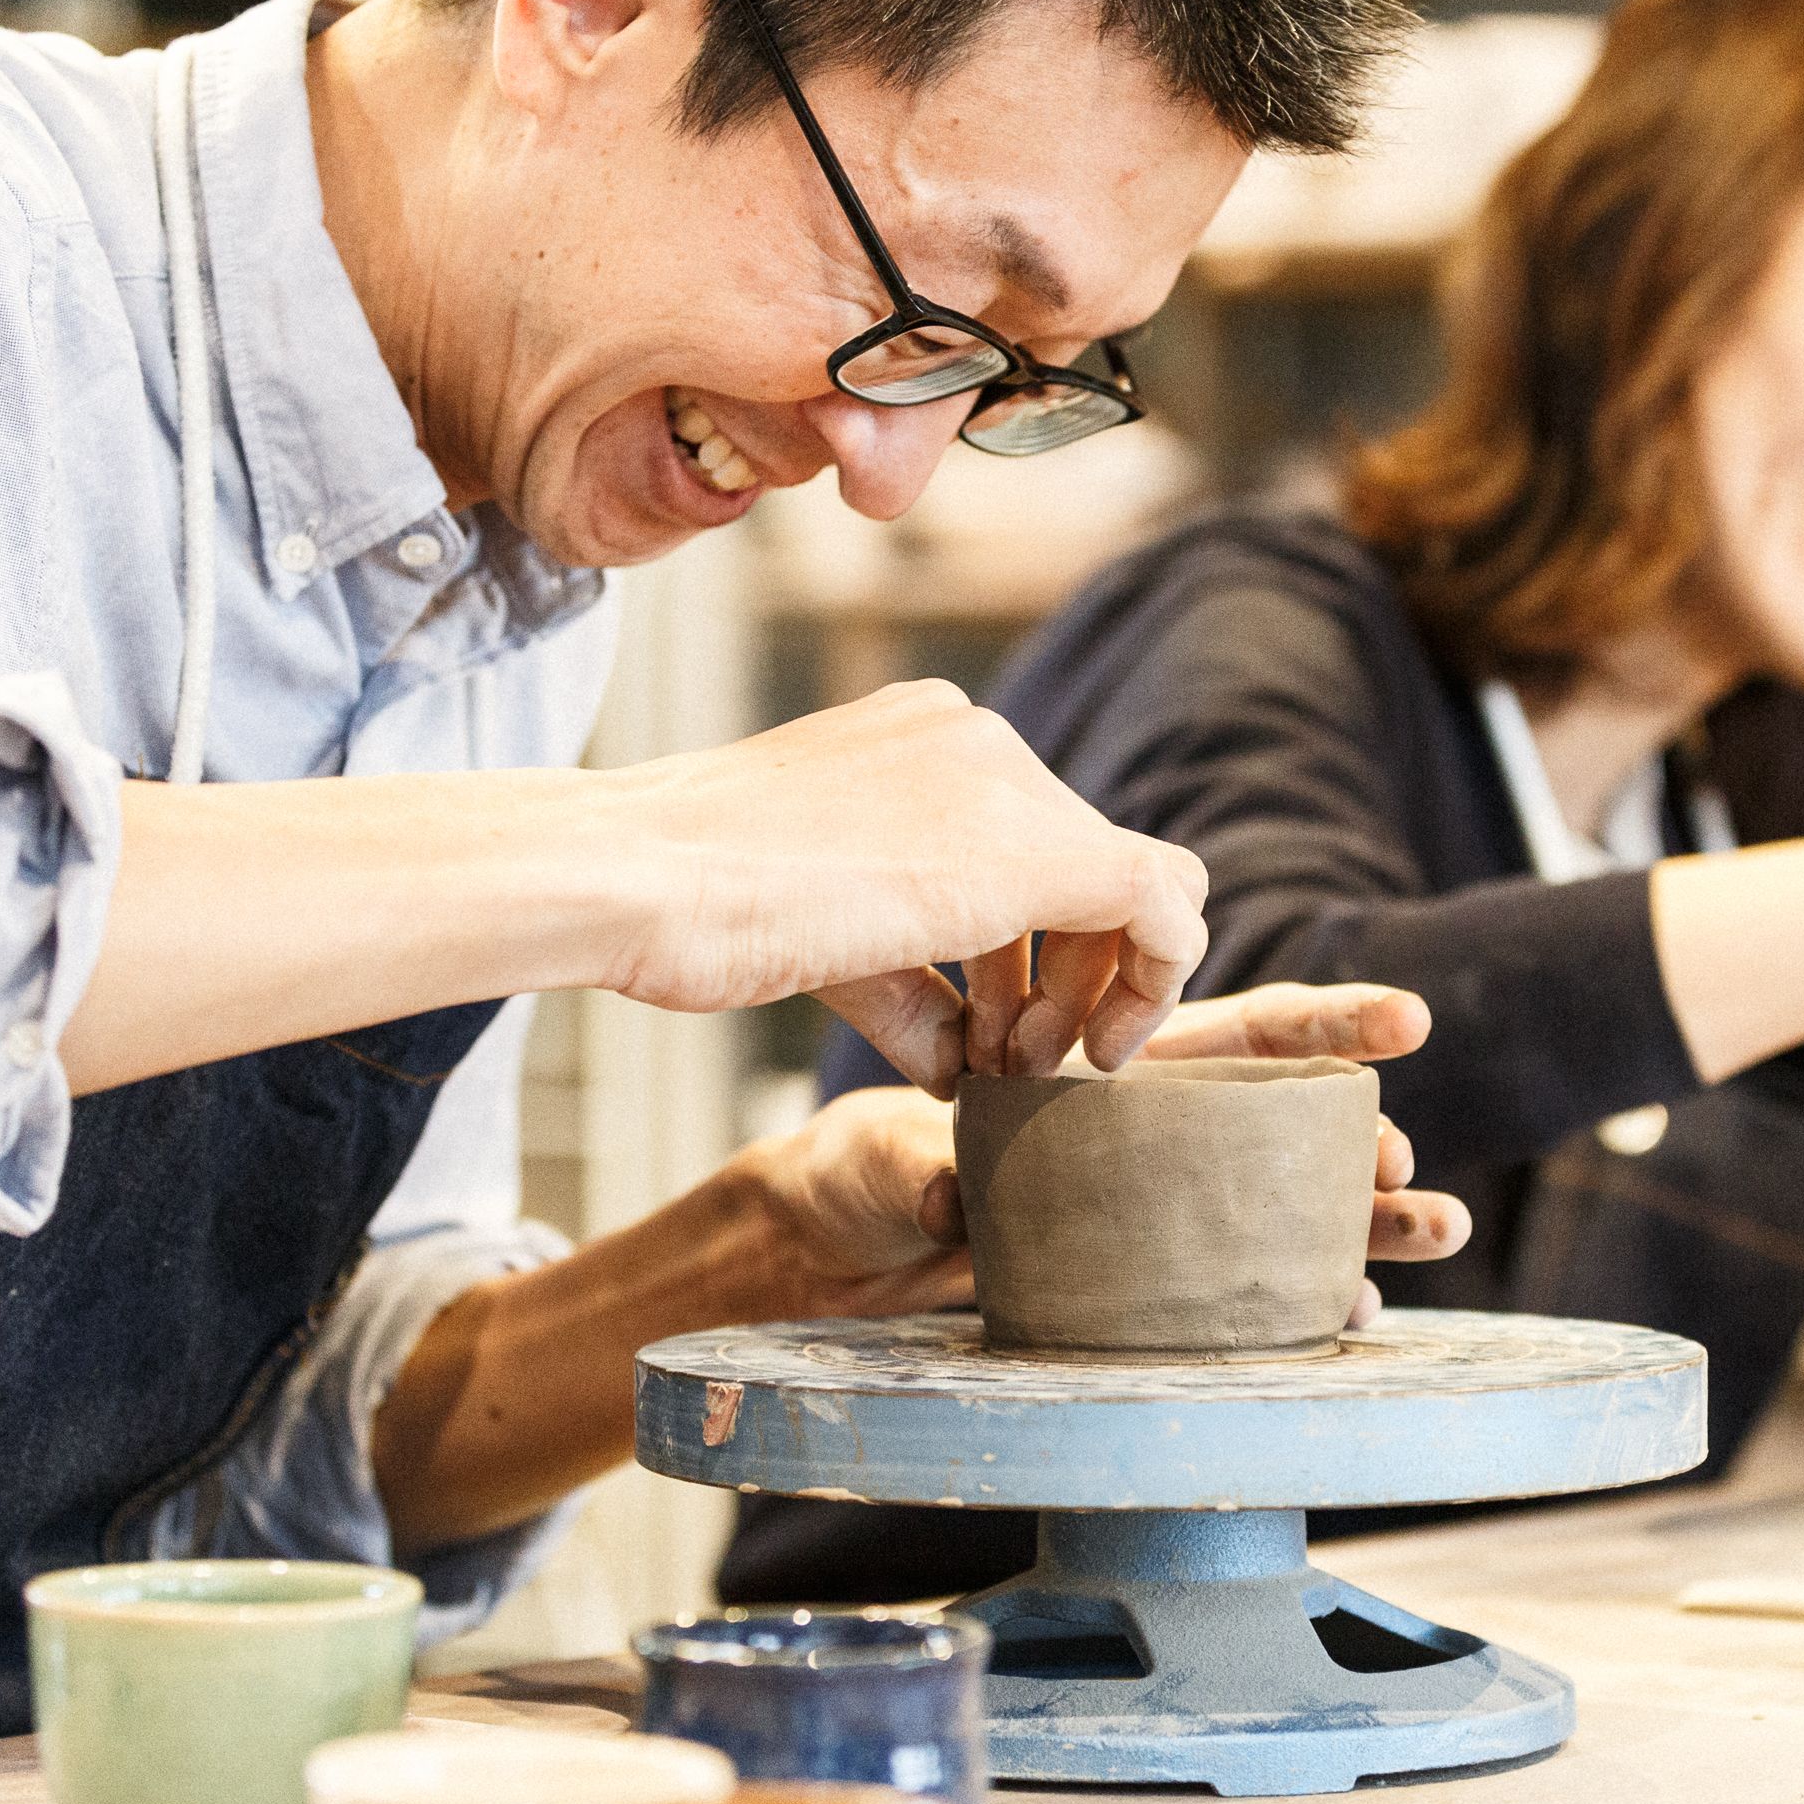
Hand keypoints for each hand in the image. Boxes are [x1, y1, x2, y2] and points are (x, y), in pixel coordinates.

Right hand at [595, 681, 1208, 1090]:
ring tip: (1020, 1064)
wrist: (637, 876)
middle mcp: (977, 738)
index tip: (997, 1024)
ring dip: (1095, 991)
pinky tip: (1087, 1055)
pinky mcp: (1035, 847)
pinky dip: (1147, 987)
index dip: (1037, 946)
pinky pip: (1166, 905)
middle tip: (1013, 1058)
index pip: (1034, 834)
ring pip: (1138, 885)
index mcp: (925, 738)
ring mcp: (1008, 782)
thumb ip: (911, 983)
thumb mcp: (823, 934)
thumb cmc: (686, 906)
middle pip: (1089, 863)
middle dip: (1068, 975)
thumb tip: (962, 1059)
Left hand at [770, 983, 1478, 1332]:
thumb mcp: (881, 1154)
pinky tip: (1352, 1314)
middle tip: (1400, 1159)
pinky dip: (1302, 1306)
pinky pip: (1240, 1300)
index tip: (1406, 1020)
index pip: (1242, 1033)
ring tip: (1438, 1228)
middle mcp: (1154, 1147)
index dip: (1330, 1025)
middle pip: (1291, 1129)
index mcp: (1116, 1077)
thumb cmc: (859, 1168)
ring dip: (1367, 1223)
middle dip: (1365, 1135)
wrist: (829, 1251)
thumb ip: (924, 1171)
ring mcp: (1158, 1224)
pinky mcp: (1139, 1296)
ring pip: (1288, 1216)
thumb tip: (958, 1199)